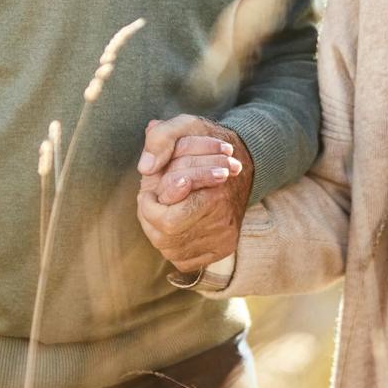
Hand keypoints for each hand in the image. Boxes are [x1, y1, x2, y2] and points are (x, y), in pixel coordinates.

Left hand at [136, 115, 251, 270]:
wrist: (242, 161)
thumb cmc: (205, 145)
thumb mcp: (186, 127)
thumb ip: (162, 138)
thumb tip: (145, 168)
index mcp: (216, 193)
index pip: (167, 219)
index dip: (150, 203)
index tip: (154, 187)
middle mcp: (224, 221)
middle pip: (166, 236)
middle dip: (151, 216)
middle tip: (154, 198)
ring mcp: (224, 238)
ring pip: (170, 249)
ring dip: (157, 228)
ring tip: (164, 207)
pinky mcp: (222, 249)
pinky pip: (183, 260)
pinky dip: (171, 243)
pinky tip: (176, 223)